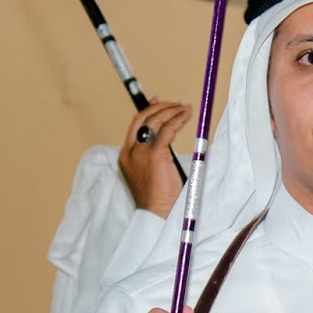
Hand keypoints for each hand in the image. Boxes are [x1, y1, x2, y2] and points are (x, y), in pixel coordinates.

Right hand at [117, 102, 189, 216]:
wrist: (155, 212)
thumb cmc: (156, 197)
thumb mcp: (149, 172)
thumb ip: (153, 155)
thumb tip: (166, 138)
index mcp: (125, 155)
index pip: (135, 124)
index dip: (147, 110)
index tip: (157, 100)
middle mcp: (130, 151)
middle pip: (143, 118)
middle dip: (160, 106)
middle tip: (175, 104)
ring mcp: (141, 152)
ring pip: (155, 121)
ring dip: (171, 110)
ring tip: (185, 108)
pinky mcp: (155, 154)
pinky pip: (167, 130)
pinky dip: (178, 119)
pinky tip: (186, 115)